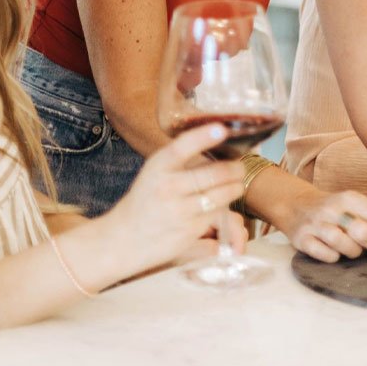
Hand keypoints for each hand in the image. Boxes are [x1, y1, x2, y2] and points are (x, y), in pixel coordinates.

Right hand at [104, 123, 244, 273]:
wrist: (126, 236)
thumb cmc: (146, 196)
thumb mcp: (155, 170)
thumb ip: (179, 158)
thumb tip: (216, 140)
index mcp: (158, 167)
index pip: (182, 148)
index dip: (203, 137)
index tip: (222, 129)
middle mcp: (168, 188)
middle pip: (212, 175)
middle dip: (234, 169)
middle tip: (240, 166)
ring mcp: (179, 212)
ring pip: (220, 197)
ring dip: (234, 189)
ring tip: (237, 184)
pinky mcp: (188, 233)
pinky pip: (217, 218)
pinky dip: (225, 209)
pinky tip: (224, 204)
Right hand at [277, 186, 366, 263]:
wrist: (294, 205)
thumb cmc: (334, 210)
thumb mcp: (354, 207)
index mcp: (350, 198)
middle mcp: (333, 208)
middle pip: (363, 231)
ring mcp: (317, 224)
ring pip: (345, 246)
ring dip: (352, 252)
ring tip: (350, 247)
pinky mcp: (302, 239)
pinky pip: (326, 256)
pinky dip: (333, 258)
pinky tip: (331, 251)